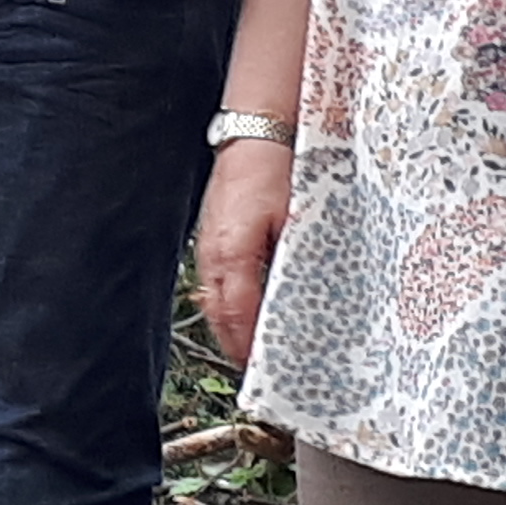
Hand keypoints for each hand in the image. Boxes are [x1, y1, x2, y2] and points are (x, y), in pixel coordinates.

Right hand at [195, 138, 294, 366]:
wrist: (257, 132)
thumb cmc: (277, 168)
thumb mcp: (293, 219)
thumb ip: (291, 263)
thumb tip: (296, 302)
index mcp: (232, 253)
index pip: (237, 315)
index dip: (249, 347)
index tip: (264, 370)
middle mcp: (213, 254)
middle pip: (220, 316)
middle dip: (238, 347)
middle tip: (260, 372)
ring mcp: (209, 246)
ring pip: (215, 301)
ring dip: (231, 328)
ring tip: (253, 351)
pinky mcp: (212, 237)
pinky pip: (216, 283)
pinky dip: (228, 305)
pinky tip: (246, 312)